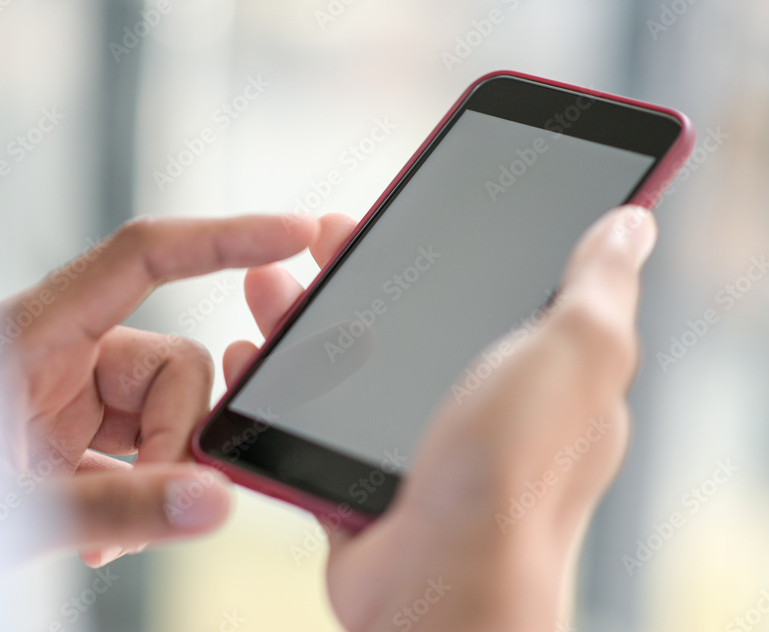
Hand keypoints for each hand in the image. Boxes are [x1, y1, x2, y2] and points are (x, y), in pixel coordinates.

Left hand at [0, 214, 318, 566]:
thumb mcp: (10, 510)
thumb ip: (118, 510)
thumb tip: (216, 502)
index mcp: (30, 333)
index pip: (143, 256)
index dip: (223, 238)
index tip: (292, 233)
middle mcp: (56, 353)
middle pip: (172, 366)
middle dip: (180, 442)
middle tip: (157, 507)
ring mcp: (66, 396)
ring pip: (165, 415)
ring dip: (158, 479)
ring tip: (108, 539)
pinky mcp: (70, 435)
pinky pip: (141, 450)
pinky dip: (139, 496)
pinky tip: (100, 541)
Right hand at [226, 206, 655, 630]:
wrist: (441, 579)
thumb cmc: (515, 470)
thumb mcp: (576, 352)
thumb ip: (599, 285)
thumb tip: (628, 223)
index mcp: (538, 377)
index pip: (492, 291)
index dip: (448, 243)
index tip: (404, 204)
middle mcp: (479, 413)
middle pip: (408, 323)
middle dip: (359, 271)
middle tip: (322, 234)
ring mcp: (416, 451)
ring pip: (351, 368)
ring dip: (307, 319)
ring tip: (267, 282)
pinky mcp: (363, 486)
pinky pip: (311, 425)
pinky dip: (279, 388)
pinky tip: (249, 357)